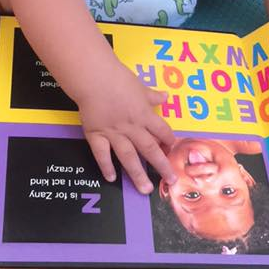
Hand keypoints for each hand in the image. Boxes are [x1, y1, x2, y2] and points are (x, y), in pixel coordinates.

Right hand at [77, 62, 176, 193]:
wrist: (94, 78)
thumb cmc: (119, 79)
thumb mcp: (140, 86)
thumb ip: (152, 96)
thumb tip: (166, 97)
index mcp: (144, 114)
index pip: (161, 131)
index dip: (169, 141)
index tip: (173, 150)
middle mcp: (132, 127)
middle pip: (149, 149)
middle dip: (161, 166)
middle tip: (170, 181)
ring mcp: (113, 133)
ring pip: (128, 157)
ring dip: (137, 174)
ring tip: (145, 189)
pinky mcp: (96, 135)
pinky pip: (102, 154)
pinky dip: (106, 166)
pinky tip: (112, 178)